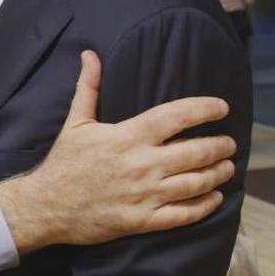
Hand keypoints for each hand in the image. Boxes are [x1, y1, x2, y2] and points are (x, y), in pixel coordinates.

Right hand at [0, 50, 235, 254]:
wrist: (46, 206)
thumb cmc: (62, 163)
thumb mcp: (74, 122)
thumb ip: (88, 88)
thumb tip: (90, 54)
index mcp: (128, 136)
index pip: (177, 116)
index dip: (205, 109)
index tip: (221, 107)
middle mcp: (142, 165)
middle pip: (196, 152)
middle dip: (220, 145)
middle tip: (229, 142)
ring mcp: (145, 194)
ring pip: (196, 183)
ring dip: (218, 173)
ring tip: (227, 167)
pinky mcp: (143, 220)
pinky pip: (184, 214)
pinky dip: (205, 205)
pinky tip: (214, 197)